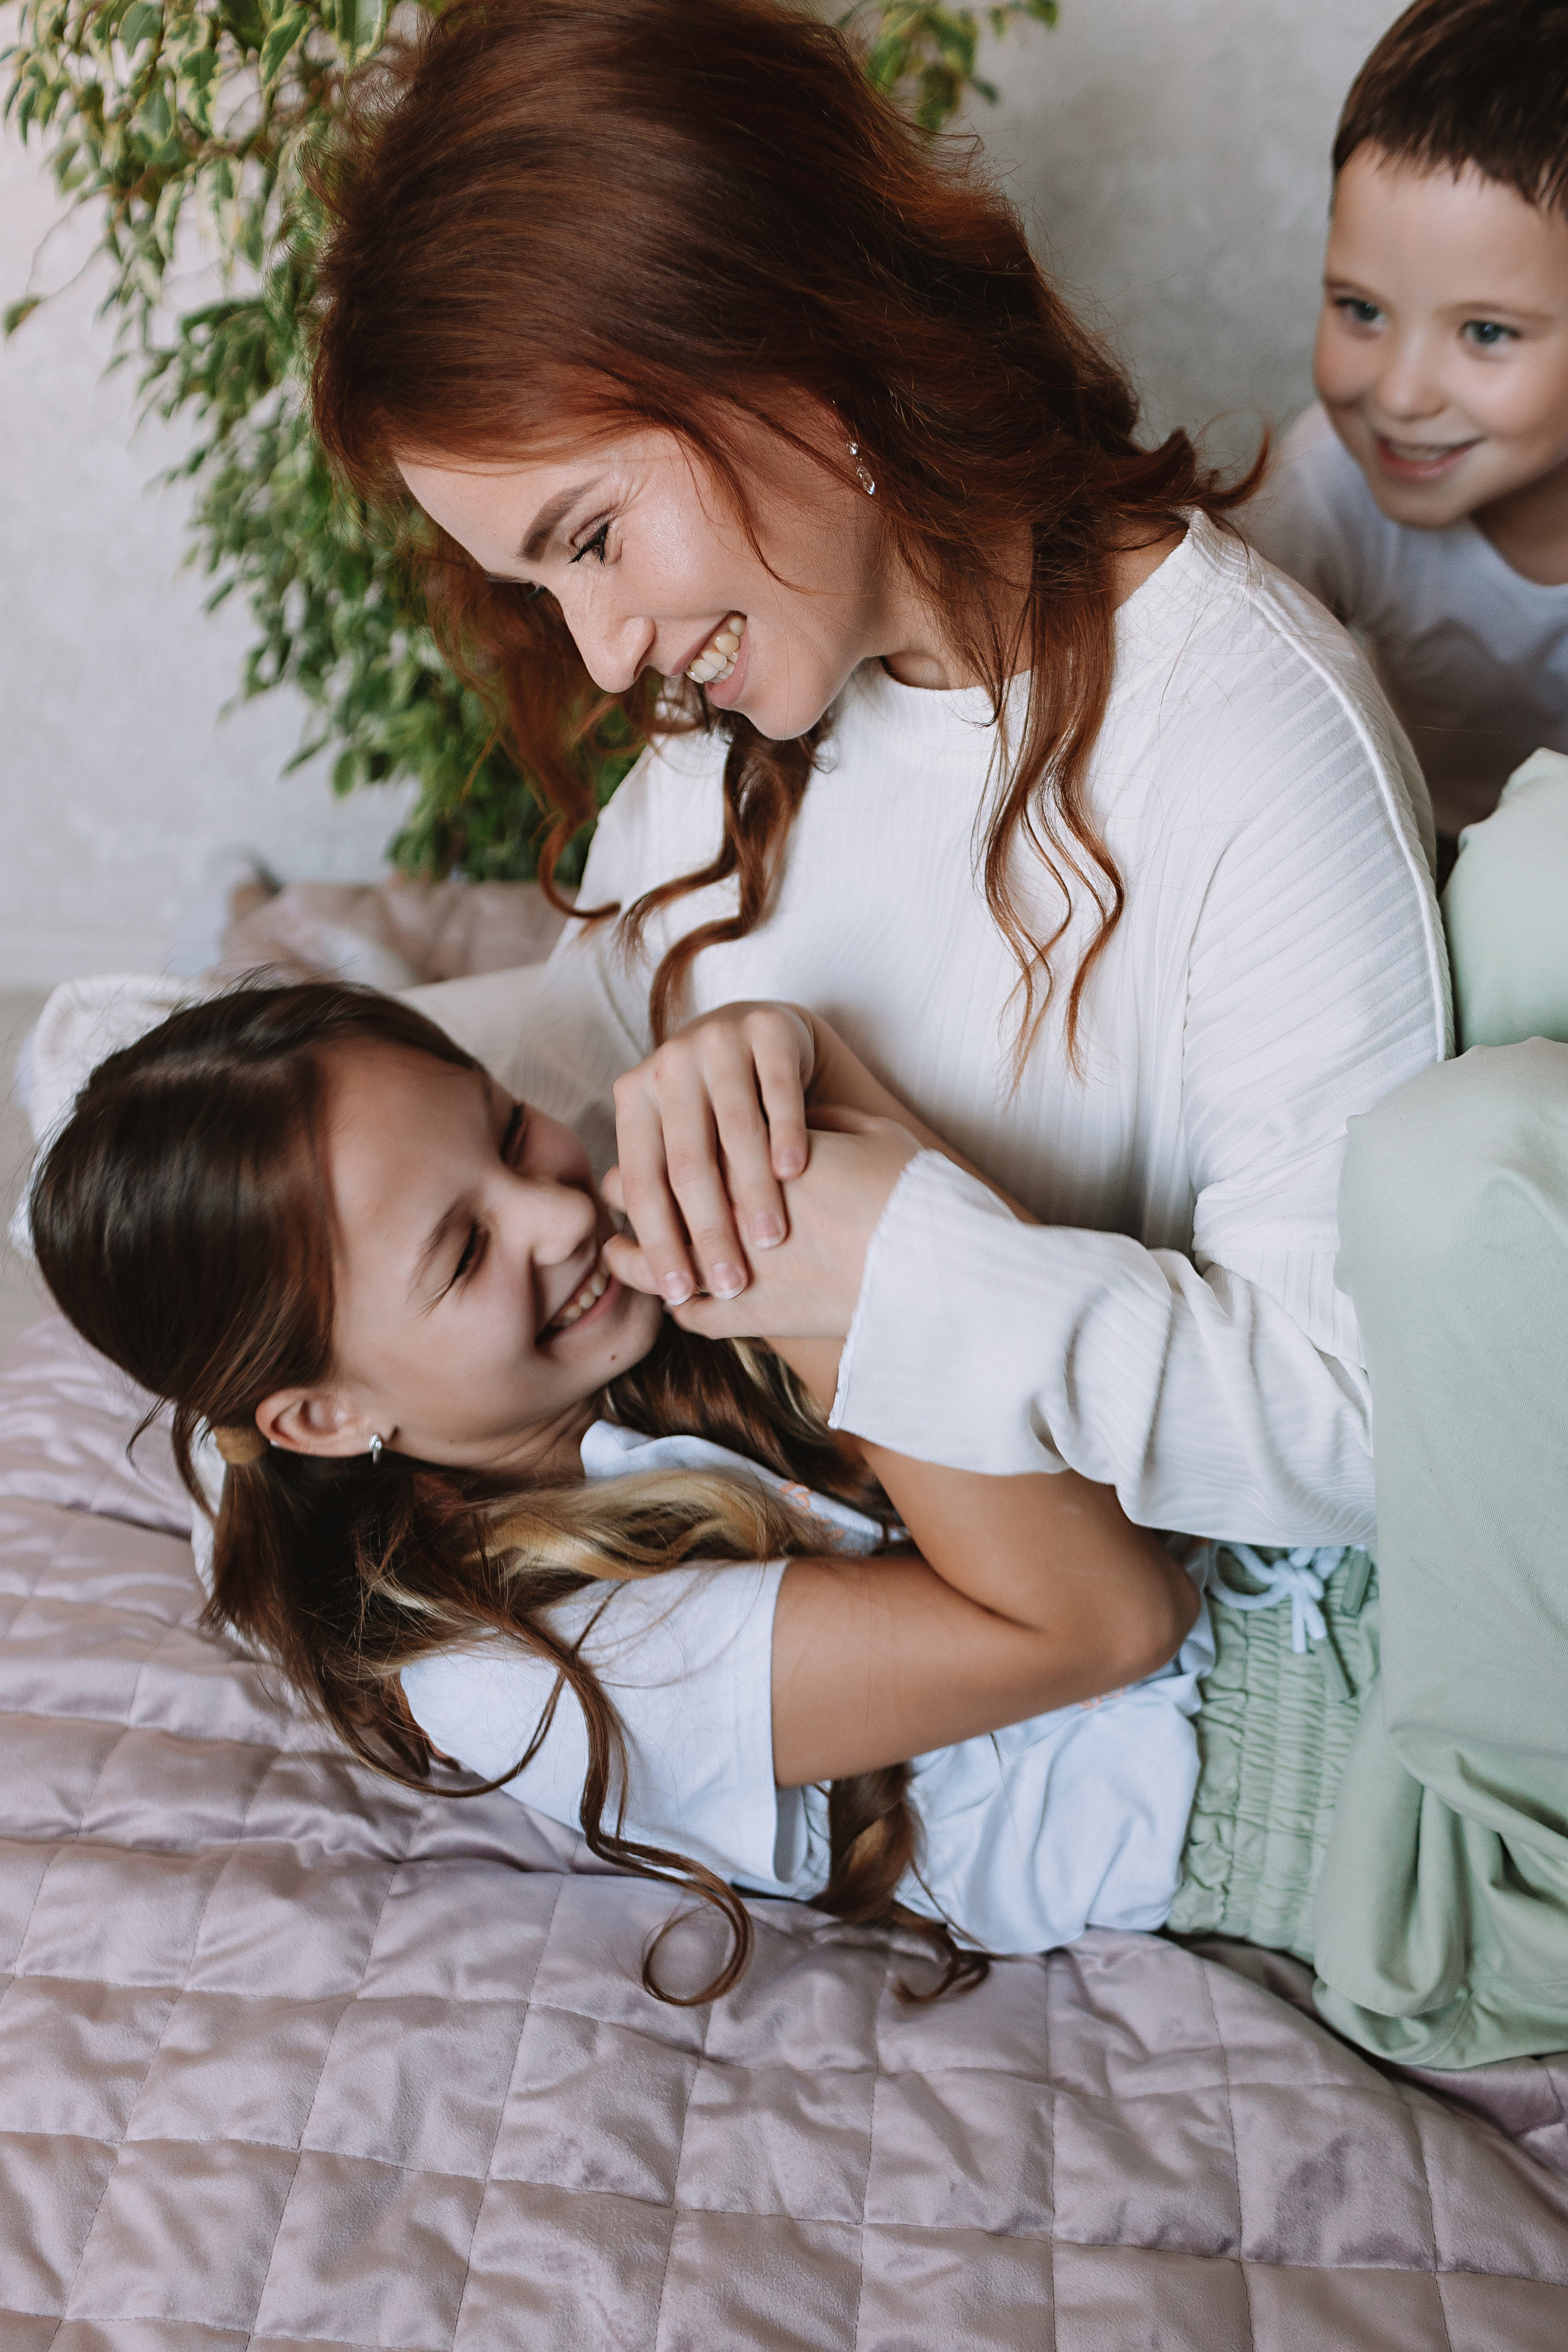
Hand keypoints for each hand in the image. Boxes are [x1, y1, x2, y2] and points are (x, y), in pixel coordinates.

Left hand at [603, 1109, 918, 1339]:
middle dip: (627, 1194)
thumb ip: (816, 1120)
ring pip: (657, 1259)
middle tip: (613, 1192)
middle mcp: (731, 1205)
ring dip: (634, 1255)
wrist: (935, 1260)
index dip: (651, 1145)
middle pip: (654, 1194)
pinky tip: (669, 1298)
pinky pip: (692, 1312)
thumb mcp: (863, 1133)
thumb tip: (792, 1120)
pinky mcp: (750, 1317)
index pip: (680, 1142)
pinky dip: (674, 1303)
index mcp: (752, 1150)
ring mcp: (734, 1266)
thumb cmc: (905, 1188)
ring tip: (619, 1252)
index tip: (641, 1148)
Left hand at [609, 1002, 815, 1304]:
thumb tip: (636, 1266)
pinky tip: (793, 1172)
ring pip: (733, 1128)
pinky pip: (778, 1089)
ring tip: (769, 1240)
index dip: (657, 1241)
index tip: (679, 1292)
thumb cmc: (719, 1114)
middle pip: (686, 1161)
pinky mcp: (768, 1029)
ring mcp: (717, 1040)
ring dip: (751, 1189)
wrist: (763, 1032)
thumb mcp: (682, 1139)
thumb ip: (664, 1185)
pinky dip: (785, 1131)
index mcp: (634, 1099)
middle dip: (708, 1230)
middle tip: (730, 1281)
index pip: (642, 1181)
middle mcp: (666, 1064)